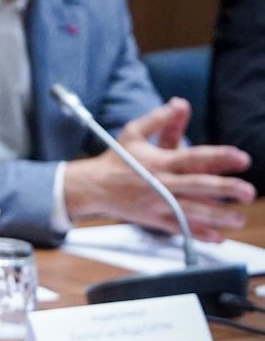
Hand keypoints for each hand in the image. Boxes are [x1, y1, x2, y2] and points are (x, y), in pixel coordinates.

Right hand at [65, 98, 254, 240]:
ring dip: (216, 216)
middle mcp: (160, 182)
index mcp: (159, 160)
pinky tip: (217, 237)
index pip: (194, 157)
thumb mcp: (133, 133)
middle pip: (197, 185)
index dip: (219, 156)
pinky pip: (178, 228)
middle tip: (248, 191)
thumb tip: (180, 103)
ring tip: (238, 218)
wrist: (92, 186)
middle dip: (224, 188)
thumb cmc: (115, 158)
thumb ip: (158, 119)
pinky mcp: (152, 219)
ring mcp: (156, 202)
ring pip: (190, 210)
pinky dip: (197, 234)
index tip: (241, 158)